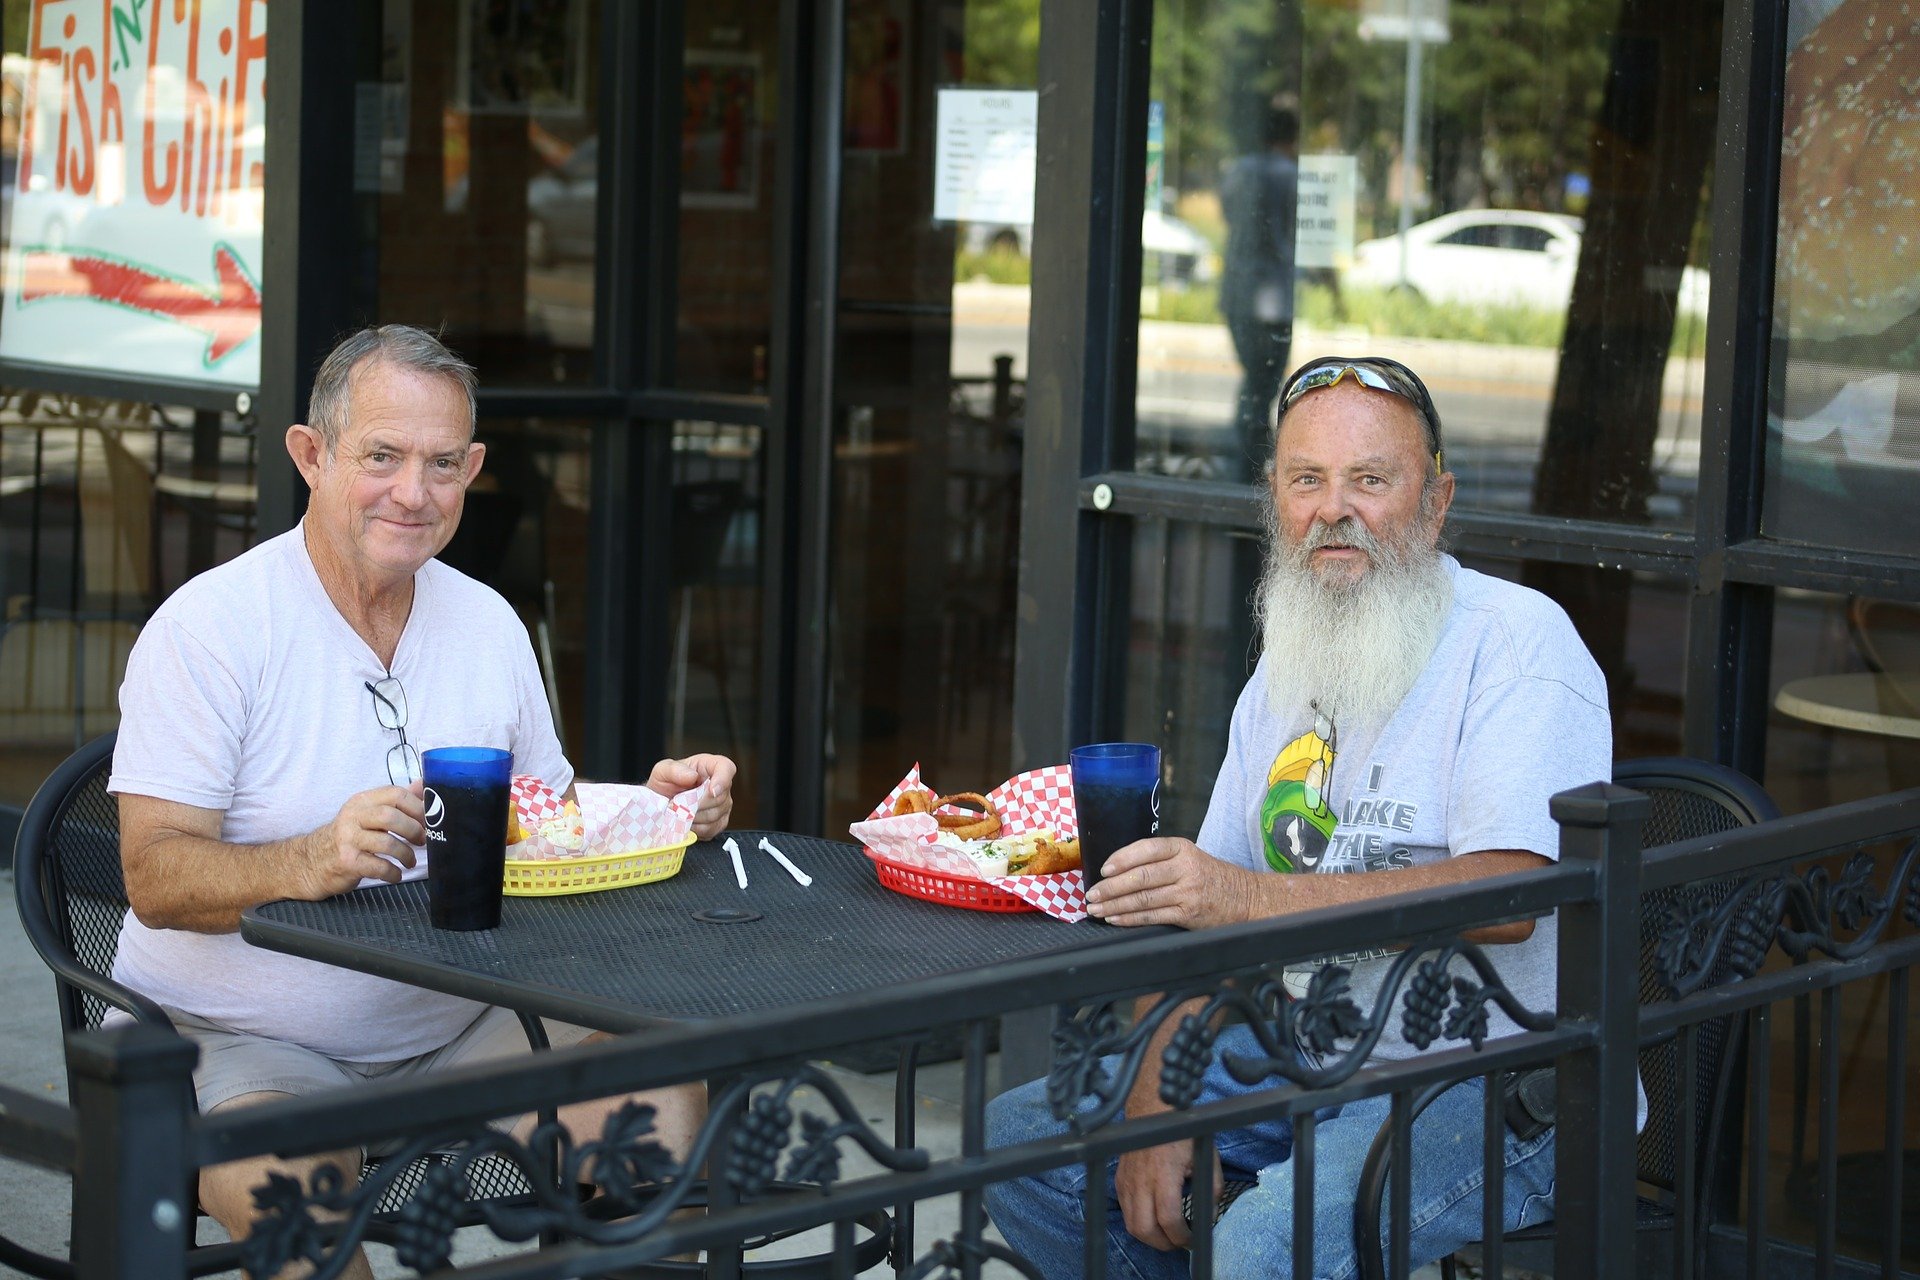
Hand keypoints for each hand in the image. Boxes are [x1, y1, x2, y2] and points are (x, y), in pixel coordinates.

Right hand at [301, 782, 424, 897]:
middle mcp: (353, 816)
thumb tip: (425, 783)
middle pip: (391, 816)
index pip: (395, 794)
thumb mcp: (368, 814)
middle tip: (422, 841)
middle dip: (413, 830)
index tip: (429, 820)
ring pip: (387, 843)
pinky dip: (392, 873)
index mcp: (362, 801)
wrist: (309, 863)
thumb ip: (396, 800)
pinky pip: (378, 866)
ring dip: (405, 854)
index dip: (418, 807)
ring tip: (409, 861)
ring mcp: (347, 839)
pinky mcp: (346, 862)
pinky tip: (395, 875)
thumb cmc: (348, 837)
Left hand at [648, 754, 737, 838]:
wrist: (660, 803)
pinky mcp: (719, 822)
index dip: (722, 779)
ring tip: (679, 812)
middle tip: (678, 803)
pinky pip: (711, 829)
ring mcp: (723, 805)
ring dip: (693, 816)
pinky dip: (696, 828)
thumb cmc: (665, 783)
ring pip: (714, 815)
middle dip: (697, 803)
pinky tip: (686, 822)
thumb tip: (692, 776)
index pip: (726, 768)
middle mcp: (721, 785)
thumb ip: (674, 769)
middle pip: (720, 797)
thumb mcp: (662, 770)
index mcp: (710, 766)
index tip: (712, 790)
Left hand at [1084, 837, 1254, 928]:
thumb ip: (1159, 860)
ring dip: (1115, 905)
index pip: (1147, 849)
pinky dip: (1130, 918)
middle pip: (1141, 877)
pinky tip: (1116, 919)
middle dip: (1111, 887)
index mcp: (1181, 848)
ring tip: (1097, 909)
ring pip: (1143, 898)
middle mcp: (1185, 868)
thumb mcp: (1189, 857)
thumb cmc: (1208, 876)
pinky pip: (1153, 916)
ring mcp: (1187, 892)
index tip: (1103, 870)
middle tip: (1091, 894)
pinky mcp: (1188, 913)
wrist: (1244, 898)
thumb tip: (1117, 870)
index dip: (1122, 859)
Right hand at [1116, 1140, 1216, 1251]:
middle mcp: (1141, 1181)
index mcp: (1164, 1174)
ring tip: (1167, 1234)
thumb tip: (1211, 1214)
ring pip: (1131, 1225)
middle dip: (1164, 1244)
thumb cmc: (1180, 1132)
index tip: (1193, 1240)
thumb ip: (1212, 1188)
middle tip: (1179, 1241)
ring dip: (1150, 1237)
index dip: (1182, 1237)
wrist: (1151, 1111)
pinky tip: (1153, 1218)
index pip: (1169, 1219)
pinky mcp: (1119, 1181)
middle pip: (1145, 1230)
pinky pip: (1125, 1212)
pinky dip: (1139, 1222)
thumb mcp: (1205, 1156)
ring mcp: (1127, 1182)